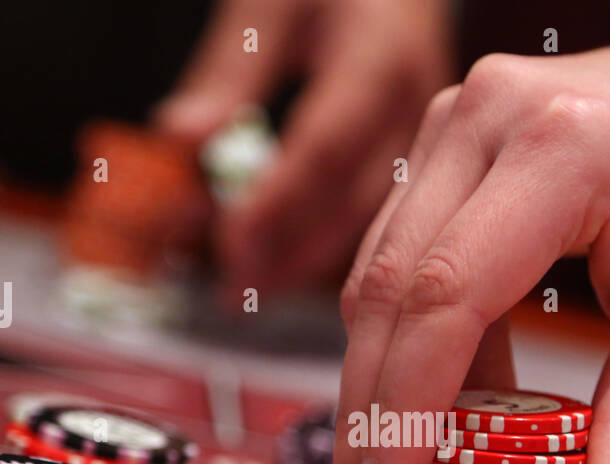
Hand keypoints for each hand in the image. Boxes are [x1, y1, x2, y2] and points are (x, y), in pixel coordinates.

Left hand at [154, 0, 453, 293]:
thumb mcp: (270, 2)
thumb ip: (229, 71)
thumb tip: (180, 138)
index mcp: (380, 61)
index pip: (325, 148)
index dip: (275, 203)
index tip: (227, 244)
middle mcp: (415, 107)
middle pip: (353, 199)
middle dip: (287, 252)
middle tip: (231, 288)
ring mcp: (430, 137)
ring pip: (370, 218)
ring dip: (305, 259)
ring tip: (250, 287)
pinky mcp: (429, 155)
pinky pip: (377, 211)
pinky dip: (327, 239)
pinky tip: (288, 261)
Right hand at [328, 0, 609, 463]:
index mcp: (557, 149)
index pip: (446, 297)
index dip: (404, 414)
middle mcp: (480, 120)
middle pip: (386, 291)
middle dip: (369, 418)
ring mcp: (449, 124)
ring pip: (377, 278)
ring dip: (377, 388)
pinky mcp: (440, 145)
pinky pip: (399, 257)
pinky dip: (407, 344)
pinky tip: (426, 415)